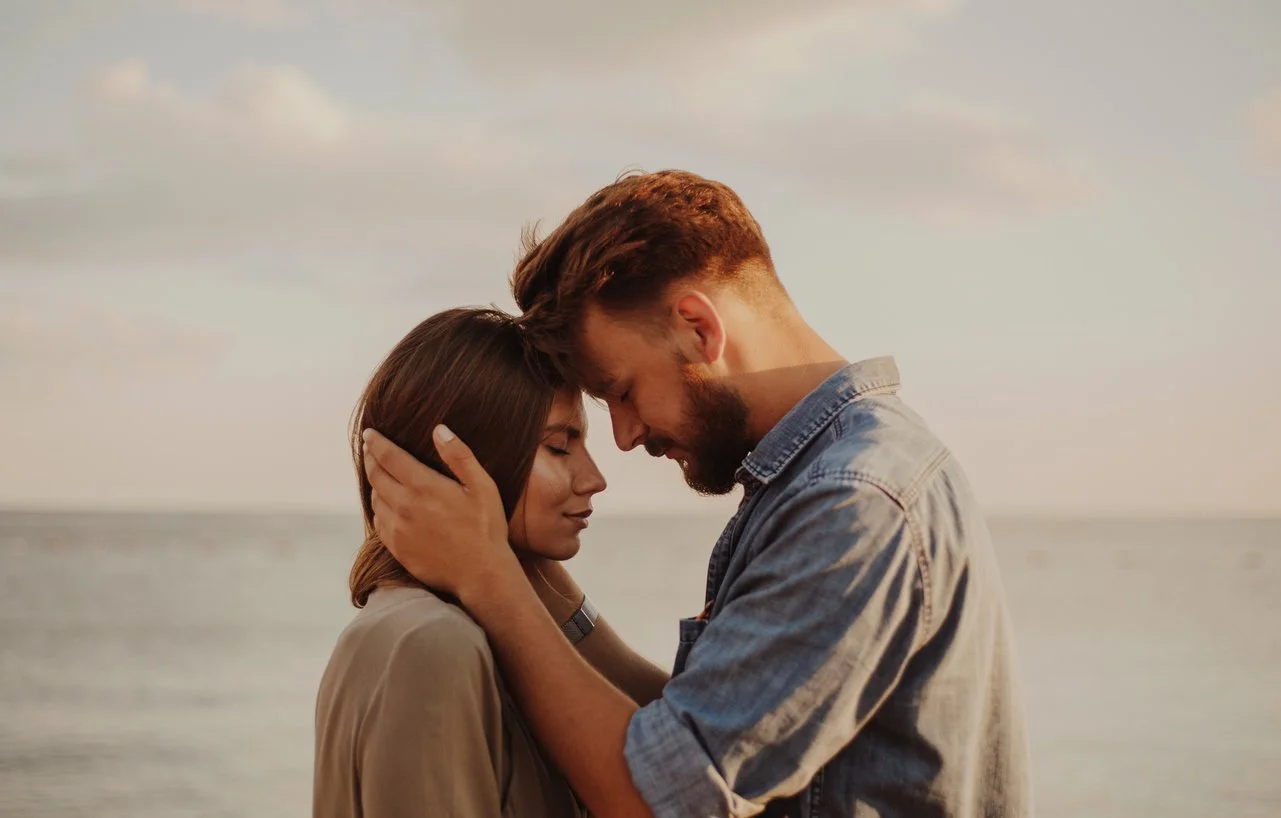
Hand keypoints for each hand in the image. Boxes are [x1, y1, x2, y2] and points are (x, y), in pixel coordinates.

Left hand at [363, 424, 517, 601]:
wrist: (481, 573)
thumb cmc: (487, 527)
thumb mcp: (482, 486)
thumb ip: (459, 456)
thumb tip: (439, 429)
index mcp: (424, 487)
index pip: (388, 456)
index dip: (375, 442)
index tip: (369, 433)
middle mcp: (405, 506)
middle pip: (375, 475)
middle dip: (370, 458)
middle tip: (370, 449)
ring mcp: (398, 529)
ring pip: (375, 499)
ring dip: (375, 484)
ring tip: (380, 476)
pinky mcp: (397, 548)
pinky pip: (379, 523)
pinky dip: (379, 509)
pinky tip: (388, 506)